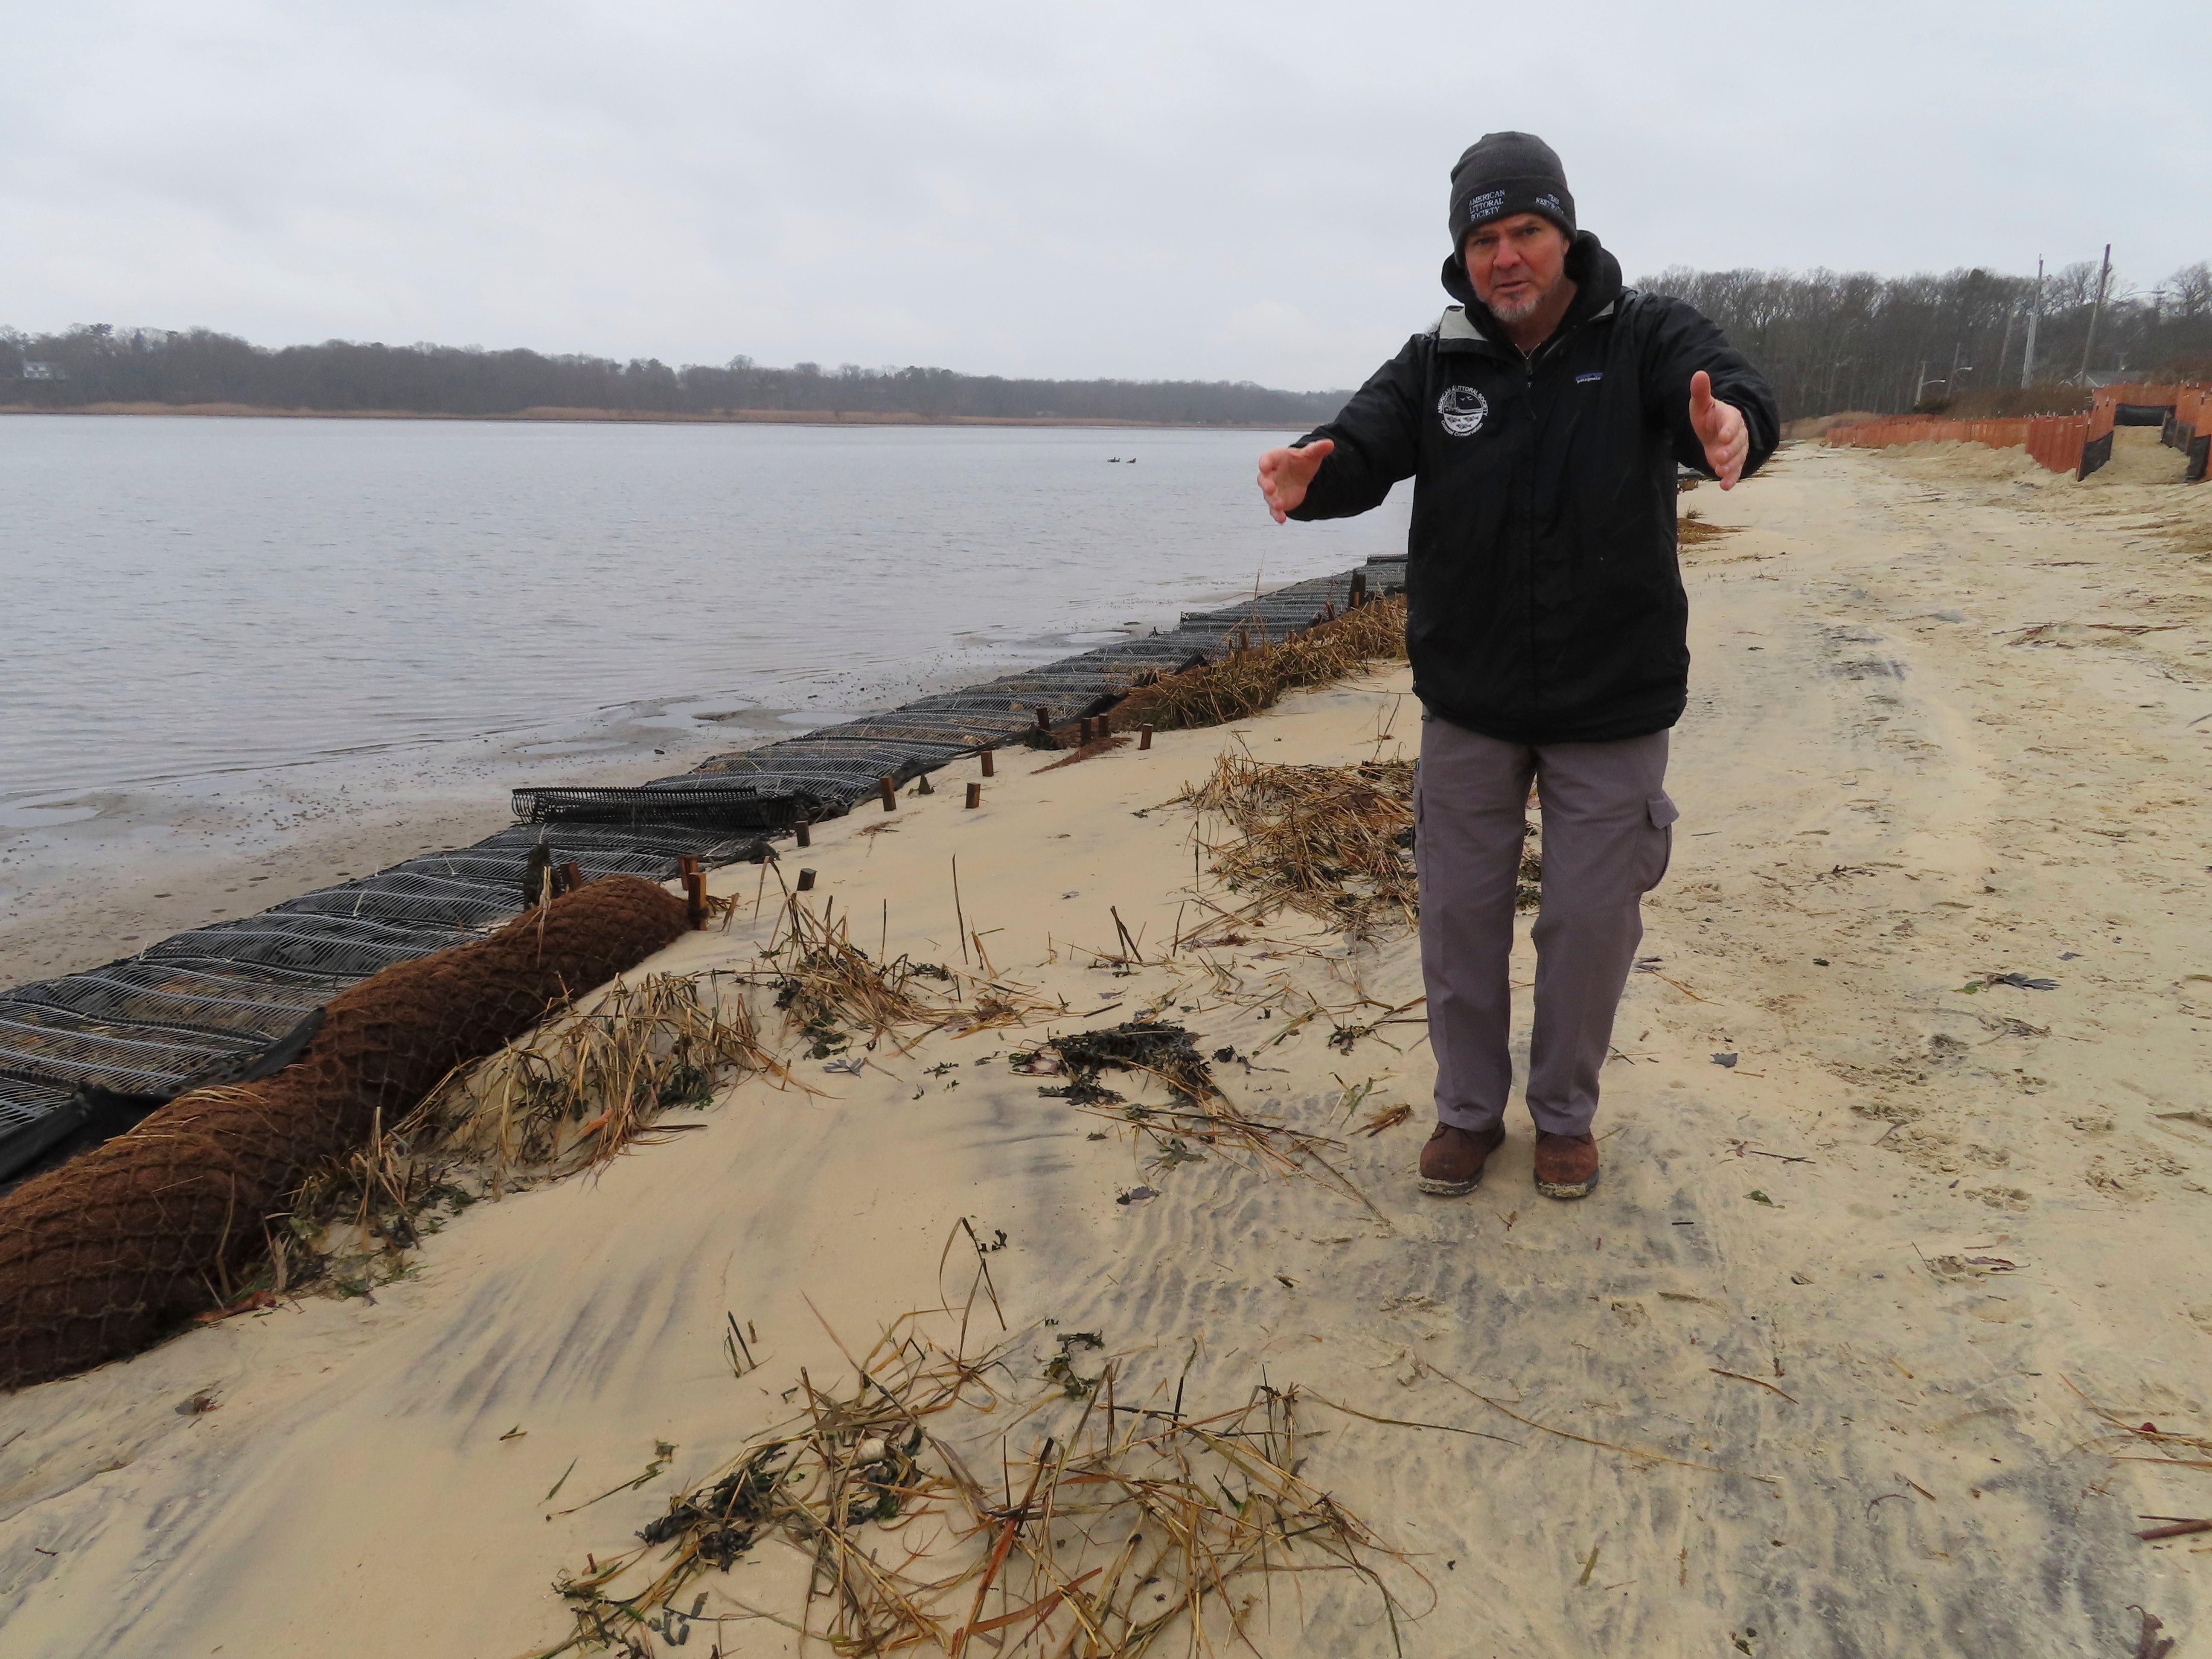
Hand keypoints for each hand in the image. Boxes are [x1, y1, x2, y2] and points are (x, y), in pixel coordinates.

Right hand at [1256, 438, 1333, 522]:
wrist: (1301, 476)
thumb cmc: (1301, 462)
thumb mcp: (1310, 455)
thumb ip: (1317, 449)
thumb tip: (1330, 444)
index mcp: (1275, 459)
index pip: (1266, 460)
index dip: (1264, 463)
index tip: (1265, 466)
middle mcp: (1270, 475)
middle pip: (1263, 479)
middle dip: (1266, 484)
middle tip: (1270, 488)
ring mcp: (1273, 490)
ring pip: (1268, 497)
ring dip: (1272, 501)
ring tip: (1279, 505)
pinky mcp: (1278, 501)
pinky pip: (1274, 510)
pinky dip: (1277, 515)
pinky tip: (1282, 520)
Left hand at [1689, 371, 1747, 488]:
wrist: (1713, 430)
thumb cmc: (1708, 416)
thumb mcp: (1700, 404)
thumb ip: (1701, 392)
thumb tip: (1698, 373)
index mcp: (1731, 417)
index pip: (1733, 422)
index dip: (1729, 429)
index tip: (1723, 436)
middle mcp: (1738, 433)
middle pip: (1738, 442)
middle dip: (1730, 450)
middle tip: (1719, 457)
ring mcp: (1737, 449)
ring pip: (1738, 457)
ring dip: (1731, 466)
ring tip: (1720, 472)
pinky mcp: (1734, 461)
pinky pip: (1736, 470)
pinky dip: (1731, 478)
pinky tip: (1725, 486)